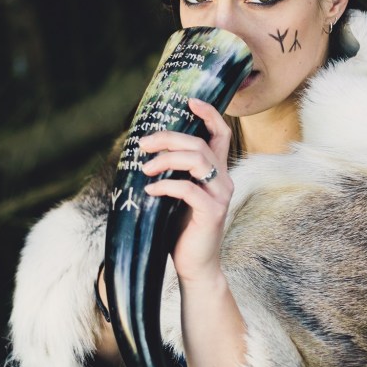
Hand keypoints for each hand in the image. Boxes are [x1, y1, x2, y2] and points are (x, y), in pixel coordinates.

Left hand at [139, 98, 233, 284]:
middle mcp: (223, 180)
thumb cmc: (182, 229)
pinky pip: (189, 189)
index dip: (209, 114)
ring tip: (145, 169)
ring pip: (196, 160)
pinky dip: (165, 186)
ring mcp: (220, 195)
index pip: (221, 133)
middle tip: (143, 144)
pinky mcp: (212, 212)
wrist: (196, 265)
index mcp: (216, 172)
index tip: (190, 101)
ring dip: (166, 160)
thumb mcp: (176, 195)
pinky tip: (149, 192)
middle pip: (200, 144)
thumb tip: (145, 150)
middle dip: (169, 138)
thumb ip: (172, 173)